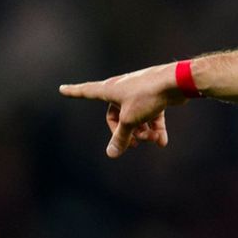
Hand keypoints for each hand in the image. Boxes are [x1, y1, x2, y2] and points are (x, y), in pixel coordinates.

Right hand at [59, 63, 186, 157]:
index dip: (74, 92)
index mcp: (109, 89)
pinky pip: (151, 116)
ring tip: (153, 140)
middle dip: (127, 132)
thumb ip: (121, 137)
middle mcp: (122, 89)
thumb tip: (111, 154)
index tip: (62, 89)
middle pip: (117, 116)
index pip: (86, 91)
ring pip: (136, 118)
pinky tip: (162, 142)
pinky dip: (156, 128)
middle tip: (137, 144)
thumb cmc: (147, 96)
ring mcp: (139, 93)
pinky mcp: (155, 98)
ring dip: (144, 132)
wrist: (176, 82)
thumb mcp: (130, 120)